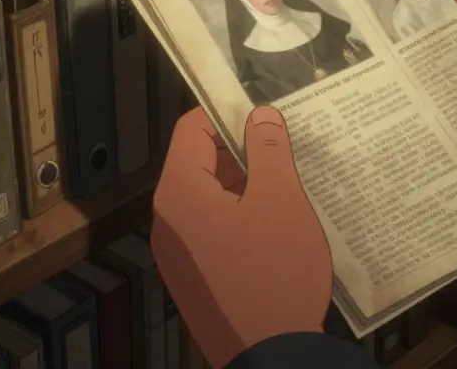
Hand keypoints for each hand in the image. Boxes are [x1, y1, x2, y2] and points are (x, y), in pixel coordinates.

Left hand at [150, 106, 332, 367]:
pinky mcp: (194, 277)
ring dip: (245, 185)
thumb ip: (268, 150)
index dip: (227, 112)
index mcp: (179, 193)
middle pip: (198, 162)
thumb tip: (260, 115)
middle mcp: (168, 220)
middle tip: (286, 147)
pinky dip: (240, 217)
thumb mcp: (281, 201)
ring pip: (209, 198)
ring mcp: (177, 253)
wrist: (271, 355)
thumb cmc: (275, 273)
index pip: (191, 128)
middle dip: (241, 150)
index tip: (266, 111)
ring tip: (288, 184)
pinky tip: (276, 225)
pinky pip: (212, 230)